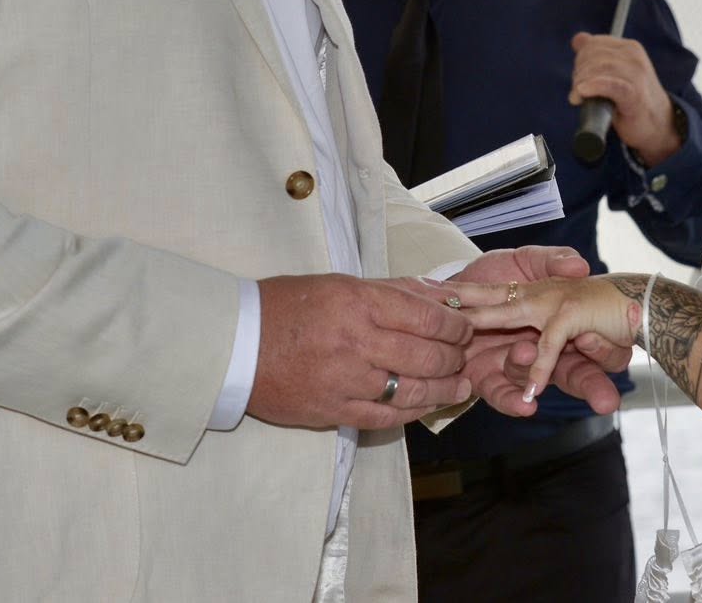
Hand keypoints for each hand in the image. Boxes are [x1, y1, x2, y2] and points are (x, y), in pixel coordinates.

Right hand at [248, 275, 473, 431]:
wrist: (236, 345)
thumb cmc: (286, 306)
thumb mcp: (339, 284)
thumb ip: (391, 291)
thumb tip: (438, 295)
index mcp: (357, 302)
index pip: (426, 317)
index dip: (455, 326)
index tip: (465, 328)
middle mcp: (356, 342)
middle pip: (426, 355)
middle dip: (454, 358)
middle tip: (464, 357)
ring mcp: (346, 381)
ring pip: (413, 391)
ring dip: (444, 390)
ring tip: (459, 387)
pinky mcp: (334, 412)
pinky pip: (386, 417)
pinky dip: (413, 412)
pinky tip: (426, 406)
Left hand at [445, 248, 627, 416]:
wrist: (446, 288)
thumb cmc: (494, 271)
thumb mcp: (529, 260)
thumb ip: (554, 260)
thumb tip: (579, 266)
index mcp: (558, 322)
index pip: (592, 342)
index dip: (607, 348)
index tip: (616, 347)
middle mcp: (543, 349)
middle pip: (576, 374)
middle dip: (594, 388)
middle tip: (608, 400)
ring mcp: (516, 365)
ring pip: (542, 381)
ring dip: (538, 369)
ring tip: (527, 350)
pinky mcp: (486, 379)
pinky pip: (503, 395)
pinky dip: (514, 400)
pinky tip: (526, 403)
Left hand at [569, 33, 681, 162]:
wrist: (659, 125)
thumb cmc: (631, 100)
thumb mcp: (615, 72)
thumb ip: (597, 55)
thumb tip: (578, 39)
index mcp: (630, 47)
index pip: (593, 43)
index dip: (580, 60)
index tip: (580, 78)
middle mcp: (634, 56)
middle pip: (592, 56)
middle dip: (579, 74)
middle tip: (578, 93)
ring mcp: (636, 74)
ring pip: (597, 69)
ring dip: (580, 84)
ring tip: (577, 98)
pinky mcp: (634, 94)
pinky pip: (608, 85)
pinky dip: (593, 87)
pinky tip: (582, 94)